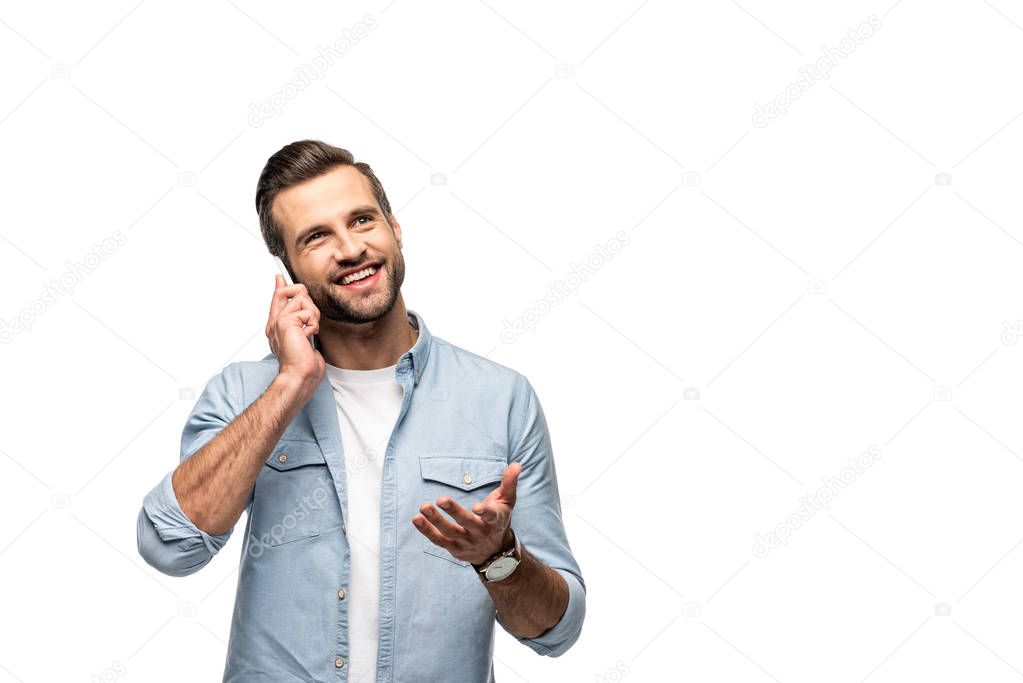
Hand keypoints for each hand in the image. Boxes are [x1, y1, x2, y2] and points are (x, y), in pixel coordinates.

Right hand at [266, 274, 323, 388]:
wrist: (299, 375)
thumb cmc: (302, 363)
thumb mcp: (304, 339)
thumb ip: (301, 323)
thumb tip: (304, 313)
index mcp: (278, 326)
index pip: (277, 300)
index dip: (281, 287)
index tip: (280, 277)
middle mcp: (275, 322)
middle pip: (287, 292)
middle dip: (305, 300)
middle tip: (309, 320)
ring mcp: (279, 321)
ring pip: (302, 299)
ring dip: (313, 316)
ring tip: (309, 332)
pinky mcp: (286, 322)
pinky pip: (307, 312)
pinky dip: (313, 325)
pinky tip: (308, 337)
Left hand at [412, 462, 521, 565]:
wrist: (496, 553)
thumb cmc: (499, 519)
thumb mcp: (507, 501)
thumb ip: (509, 482)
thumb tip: (516, 464)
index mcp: (495, 520)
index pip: (491, 516)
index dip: (485, 512)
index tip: (477, 507)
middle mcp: (480, 533)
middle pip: (466, 523)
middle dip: (454, 512)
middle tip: (440, 499)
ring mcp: (466, 542)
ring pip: (450, 533)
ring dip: (435, 521)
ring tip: (423, 507)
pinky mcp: (454, 549)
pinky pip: (439, 540)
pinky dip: (427, 531)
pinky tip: (417, 519)